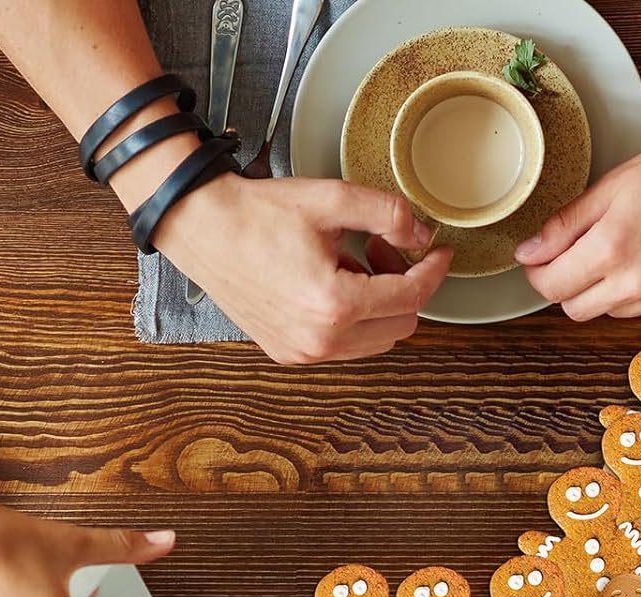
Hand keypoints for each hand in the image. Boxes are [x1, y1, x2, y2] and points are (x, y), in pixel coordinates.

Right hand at [156, 174, 453, 362]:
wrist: (202, 229)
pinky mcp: (289, 353)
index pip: (412, 297)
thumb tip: (422, 233)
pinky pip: (344, 345)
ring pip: (375, 340)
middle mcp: (321, 340)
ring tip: (354, 262)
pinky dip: (353, 318)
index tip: (438, 252)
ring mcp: (304, 352)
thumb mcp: (331, 198)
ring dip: (379, 304)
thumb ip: (387, 212)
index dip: (433, 270)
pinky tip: (332, 282)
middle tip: (382, 246)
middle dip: (404, 285)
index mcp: (335, 304)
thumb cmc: (258, 214)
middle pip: (400, 325)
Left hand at [514, 111, 640, 320]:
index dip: (539, 274)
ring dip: (611, 289)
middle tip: (580, 255)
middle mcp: (639, 283)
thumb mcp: (616, 184)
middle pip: (577, 309)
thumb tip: (529, 253)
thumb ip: (566, 223)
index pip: (551, 287)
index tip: (541, 261)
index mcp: (613, 248)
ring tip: (634, 246)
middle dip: (570, 285)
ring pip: (615, 311)